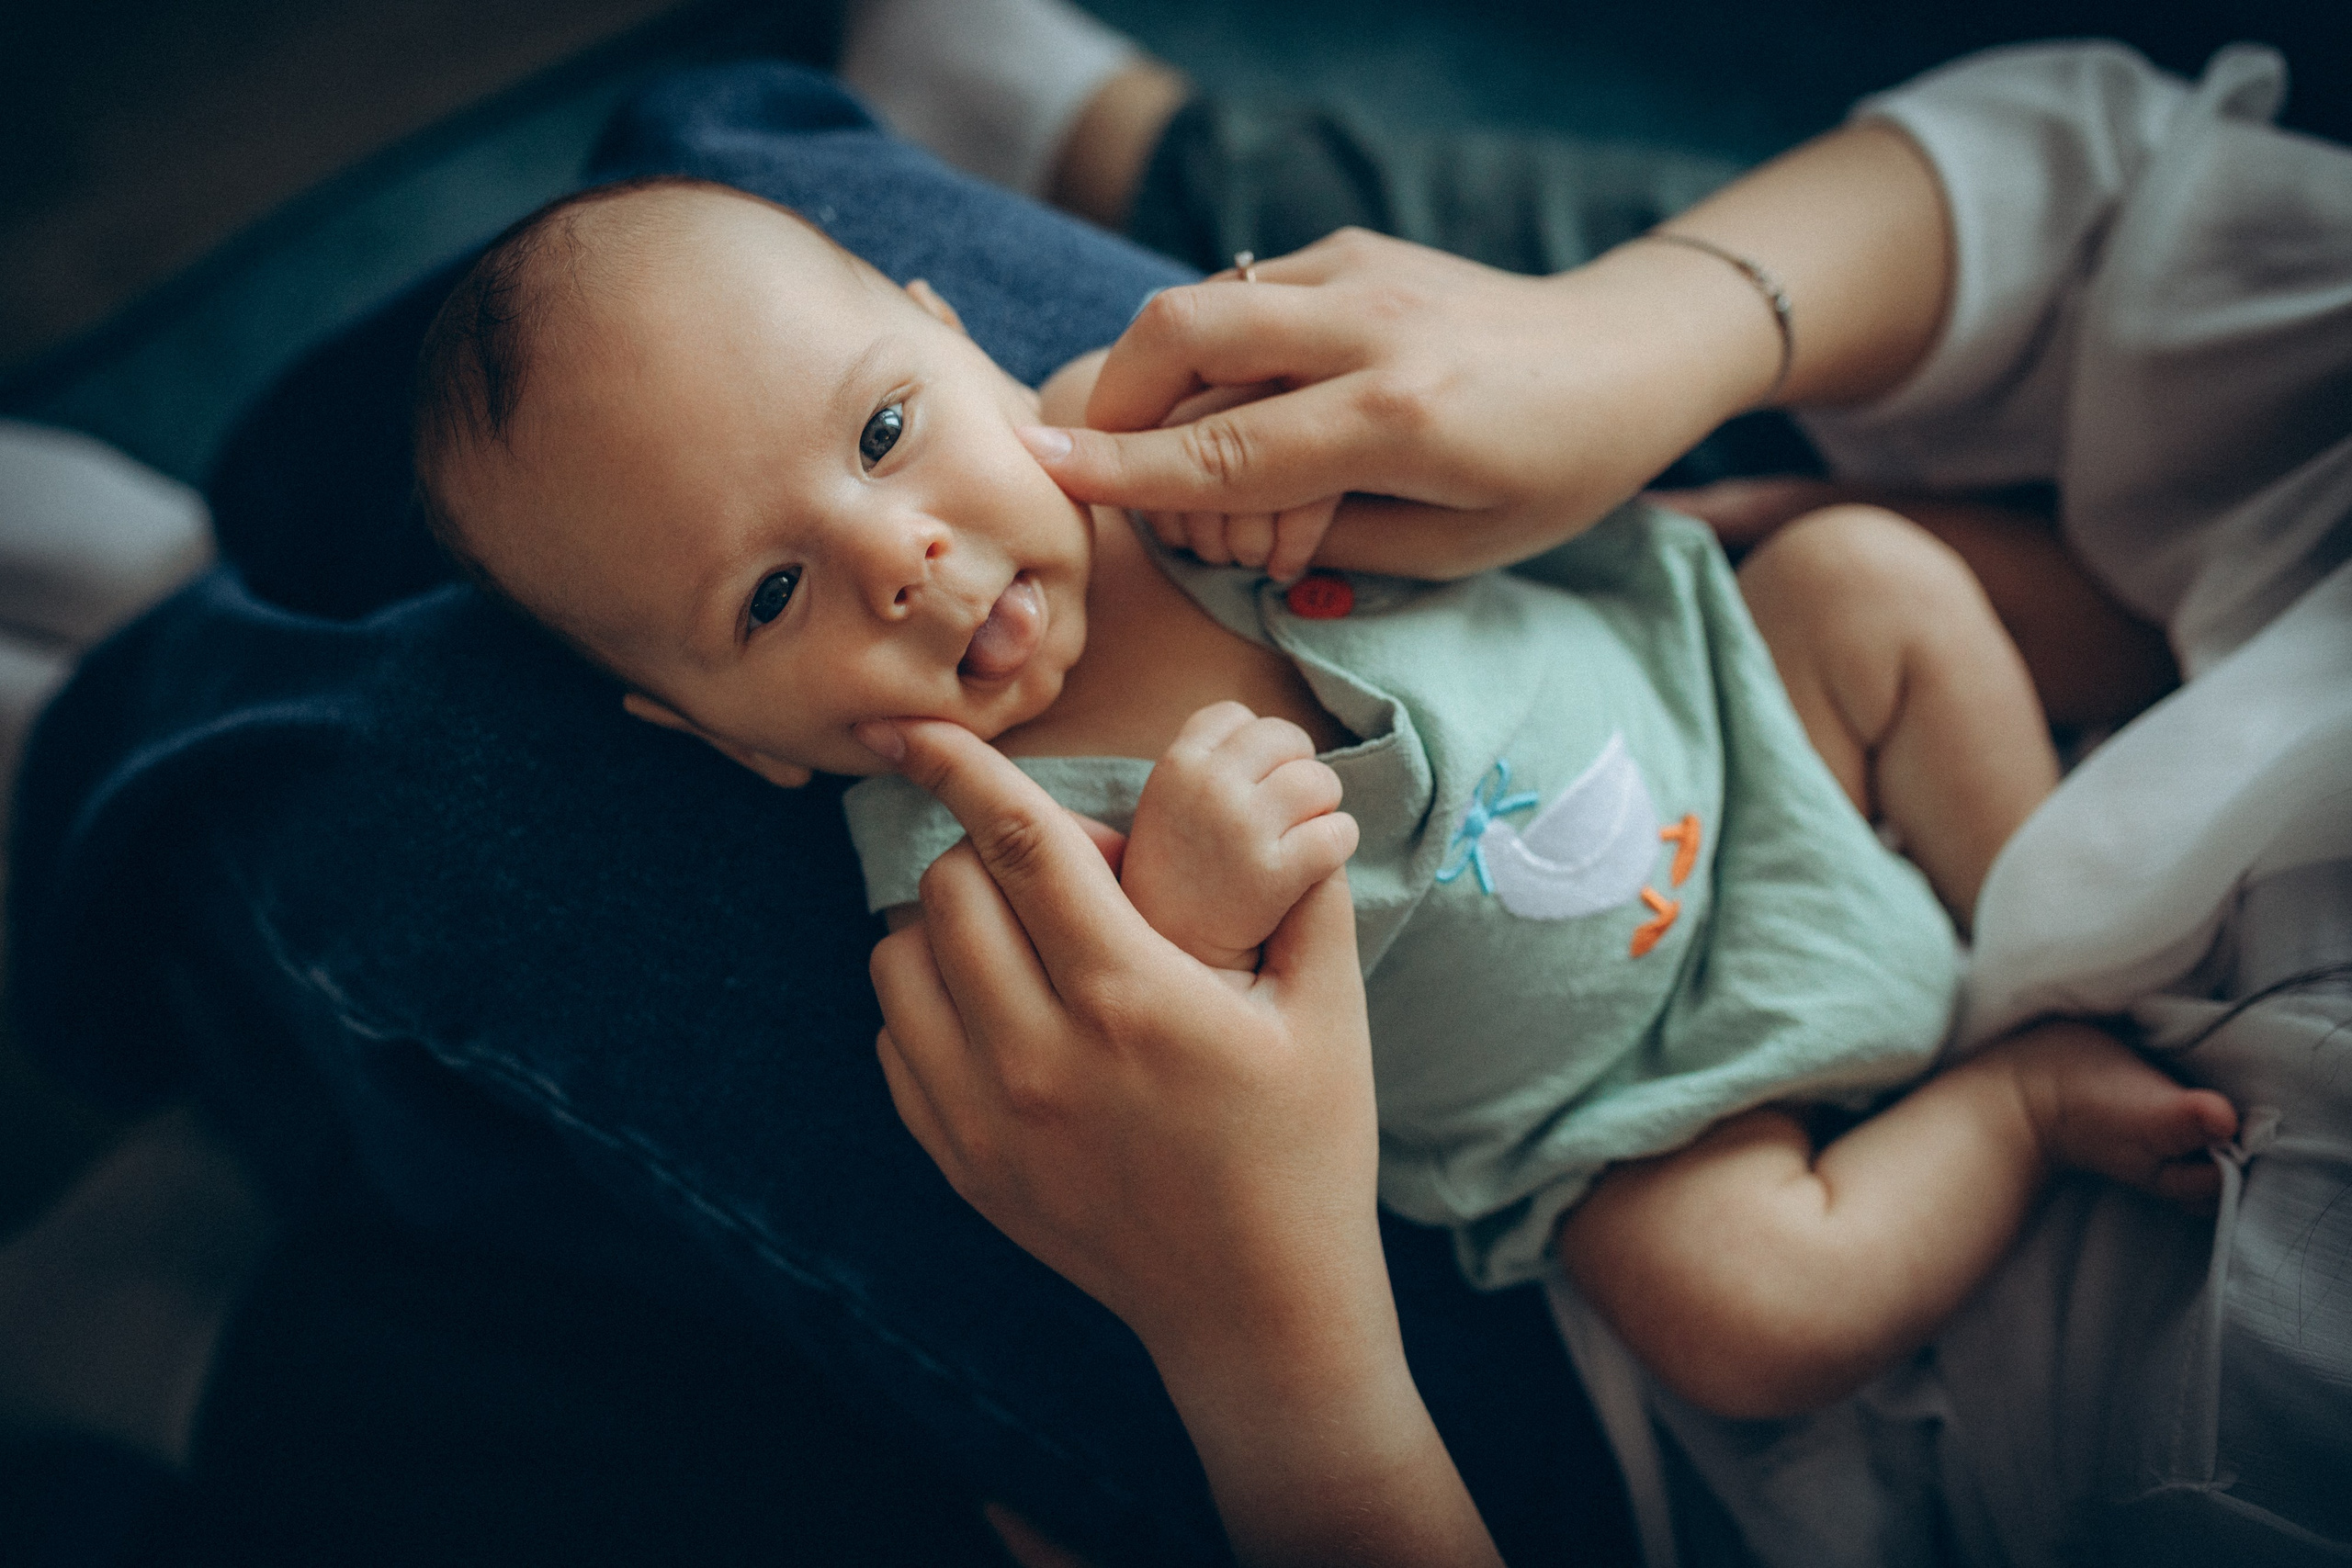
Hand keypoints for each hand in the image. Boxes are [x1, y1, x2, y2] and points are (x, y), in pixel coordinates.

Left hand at [863, 718, 1498, 1565]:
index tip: (911, 724)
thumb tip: (1301, 796)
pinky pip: (894, 1040)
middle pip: (948, 889)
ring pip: (899, 961)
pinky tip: (1005, 1013)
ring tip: (1028, 944)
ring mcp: (985, 1117)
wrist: (1256, 1305)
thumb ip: (1305, 889)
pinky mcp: (959, 1162)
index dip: (958, 768)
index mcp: (1131, 996)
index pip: (1019, 844)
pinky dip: (930, 1002)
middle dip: (994, 853)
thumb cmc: (1306, 1147)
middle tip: (1076, 883)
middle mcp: (1037, 1054)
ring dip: (948, 925)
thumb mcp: (1329, 1010)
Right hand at [1019, 227, 1781, 579]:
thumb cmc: (1556, 471)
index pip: (1228, 448)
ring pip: (1203, 303)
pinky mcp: (1353, 250)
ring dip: (1160, 378)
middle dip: (1115, 399)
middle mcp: (1372, 327)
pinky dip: (1212, 351)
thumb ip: (1328, 545)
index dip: (1125, 467)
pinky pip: (1243, 294)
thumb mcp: (1456, 548)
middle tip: (1099, 461)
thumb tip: (1222, 537)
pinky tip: (1238, 403)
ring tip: (1182, 453)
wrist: (1631, 351)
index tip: (1041, 469)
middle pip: (1187, 335)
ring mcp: (1360, 272)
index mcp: (1403, 419)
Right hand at [1123, 702, 1358, 974]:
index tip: (1251, 783)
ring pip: (1320, 781)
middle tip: (1287, 811)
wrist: (1169, 959)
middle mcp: (1207, 787)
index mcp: (1175, 766)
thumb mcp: (1165, 805)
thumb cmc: (1176, 877)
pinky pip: (1340, 831)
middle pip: (1286, 738)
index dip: (1254, 747)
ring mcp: (1241, 827)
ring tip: (1301, 837)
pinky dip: (1339, 843)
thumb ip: (1207, 765)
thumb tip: (1275, 738)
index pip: (1236, 716)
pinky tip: (1316, 863)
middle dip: (1296, 769)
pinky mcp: (1276, 872)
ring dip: (1322, 807)